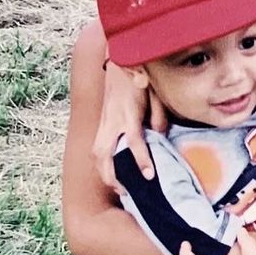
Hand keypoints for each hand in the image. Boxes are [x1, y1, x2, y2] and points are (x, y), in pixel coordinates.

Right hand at [93, 62, 167, 193]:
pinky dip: (102, 163)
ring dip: (103, 172)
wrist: (118, 62)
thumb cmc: (141, 78)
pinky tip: (111, 172)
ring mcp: (104, 121)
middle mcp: (112, 120)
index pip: (134, 141)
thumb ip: (159, 115)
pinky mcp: (101, 122)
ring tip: (117, 187)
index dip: (141, 160)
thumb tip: (160, 136)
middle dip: (112, 176)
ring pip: (95, 153)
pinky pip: (96, 147)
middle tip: (126, 192)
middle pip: (104, 154)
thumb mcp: (156, 94)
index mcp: (128, 113)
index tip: (149, 176)